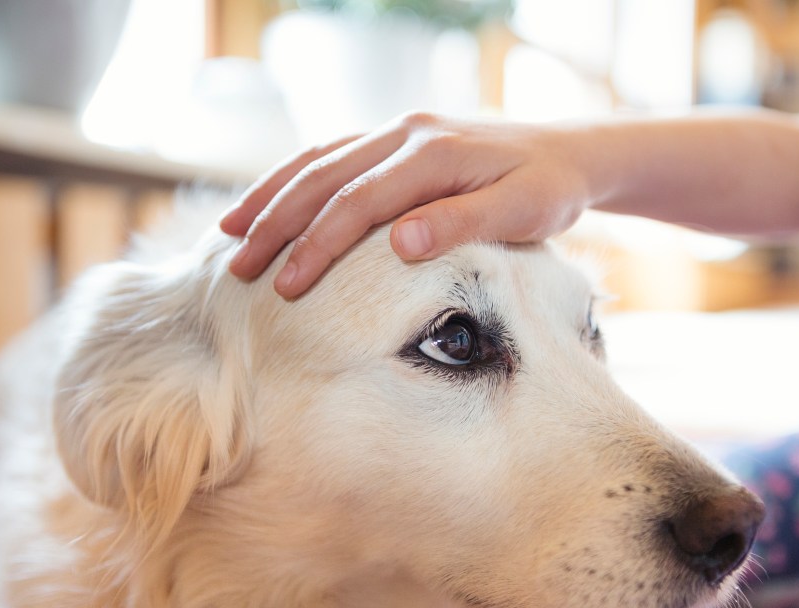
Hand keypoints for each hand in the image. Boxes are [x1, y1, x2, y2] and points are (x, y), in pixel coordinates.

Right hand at [219, 112, 592, 297]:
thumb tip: (400, 243)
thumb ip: (463, 223)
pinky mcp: (396, 139)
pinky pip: (334, 154)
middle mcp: (406, 132)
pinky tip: (271, 202)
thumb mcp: (523, 210)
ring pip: (319, 159)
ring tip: (230, 233)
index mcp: (433, 152)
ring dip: (272, 195)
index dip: (318, 245)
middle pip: (324, 176)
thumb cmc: (549, 189)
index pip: (359, 202)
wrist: (568, 152)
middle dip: (276, 223)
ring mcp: (398, 131)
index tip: (286, 287)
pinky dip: (295, 178)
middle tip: (238, 268)